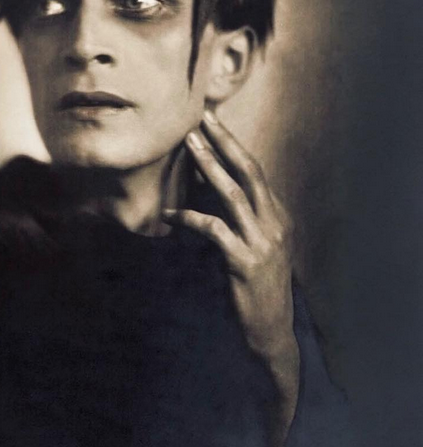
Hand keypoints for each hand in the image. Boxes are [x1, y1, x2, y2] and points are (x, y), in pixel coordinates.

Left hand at [162, 109, 298, 446]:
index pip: (254, 171)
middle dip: (225, 142)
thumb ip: (241, 217)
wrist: (271, 329)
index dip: (233, 144)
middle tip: (202, 117)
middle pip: (249, 172)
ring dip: (210, 167)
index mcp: (277, 215)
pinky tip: (169, 215)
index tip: (213, 122)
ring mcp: (262, 242)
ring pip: (234, 194)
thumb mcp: (256, 244)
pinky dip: (190, 218)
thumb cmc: (257, 284)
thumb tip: (211, 188)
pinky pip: (213, 231)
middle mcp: (274, 223)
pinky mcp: (244, 261)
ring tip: (189, 145)